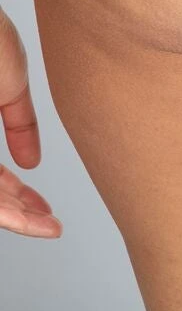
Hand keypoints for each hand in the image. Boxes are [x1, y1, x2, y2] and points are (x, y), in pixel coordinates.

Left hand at [0, 6, 61, 236]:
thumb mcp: (11, 84)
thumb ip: (22, 125)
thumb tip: (33, 160)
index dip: (19, 193)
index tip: (44, 206)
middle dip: (20, 210)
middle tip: (48, 222)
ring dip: (14, 215)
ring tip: (44, 226)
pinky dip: (1, 209)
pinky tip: (21, 216)